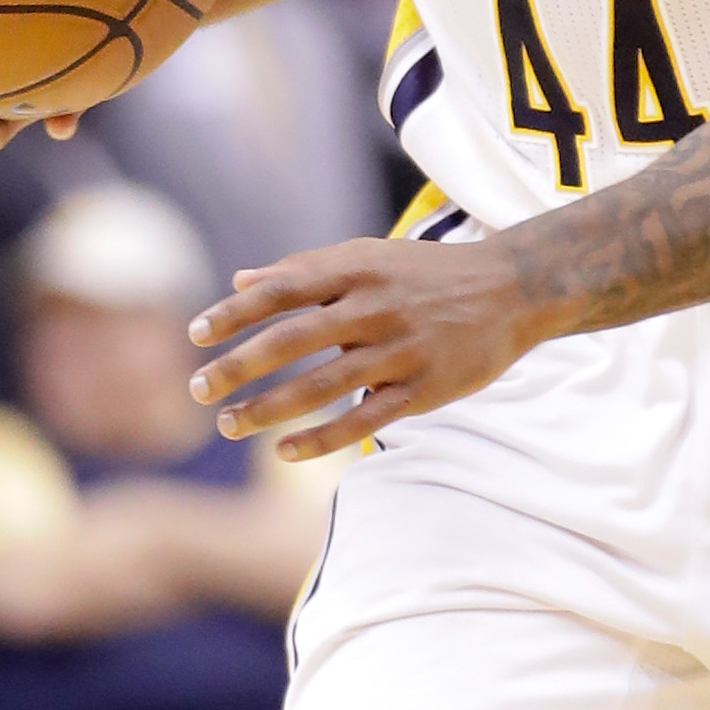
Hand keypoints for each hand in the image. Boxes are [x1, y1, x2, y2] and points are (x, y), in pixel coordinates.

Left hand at [187, 238, 543, 461]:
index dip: (234, 313)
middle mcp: (374, 307)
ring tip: (229, 426)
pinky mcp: (424, 389)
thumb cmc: (427, 274)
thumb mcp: (369, 257)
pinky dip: (322, 439)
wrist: (514, 289)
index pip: (282, 290)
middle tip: (196, 391)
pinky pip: (364, 419)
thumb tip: (240, 281)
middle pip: (291, 339)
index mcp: (356, 269)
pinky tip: (284, 452)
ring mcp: (400, 350)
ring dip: (268, 409)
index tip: (195, 334)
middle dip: (237, 367)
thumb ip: (305, 270)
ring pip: (322, 385)